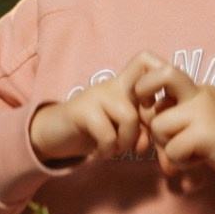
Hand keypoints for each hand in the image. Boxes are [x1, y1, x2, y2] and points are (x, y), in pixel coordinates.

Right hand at [29, 51, 158, 165]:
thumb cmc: (93, 132)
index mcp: (126, 86)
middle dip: (150, 120)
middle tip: (137, 142)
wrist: (54, 135)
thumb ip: (140, 134)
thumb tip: (145, 144)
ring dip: (126, 142)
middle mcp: (113, 84)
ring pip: (130, 117)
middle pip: (146, 80)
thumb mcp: (122, 132)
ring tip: (114, 149)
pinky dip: (107, 150)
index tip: (154, 111)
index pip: (147, 60)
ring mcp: (97, 94)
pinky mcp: (81, 109)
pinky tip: (99, 153)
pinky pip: (107, 134)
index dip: (160, 79)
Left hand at [132, 59, 214, 187]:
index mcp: (200, 90)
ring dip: (167, 147)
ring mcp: (205, 111)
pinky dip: (180, 162)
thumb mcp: (199, 124)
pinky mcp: (205, 133)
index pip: (164, 73)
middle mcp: (202, 94)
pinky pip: (172, 149)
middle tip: (146, 111)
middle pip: (165, 74)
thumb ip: (175, 117)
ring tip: (189, 153)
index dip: (147, 85)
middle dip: (144, 88)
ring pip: (159, 125)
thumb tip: (144, 119)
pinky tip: (199, 161)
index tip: (146, 103)